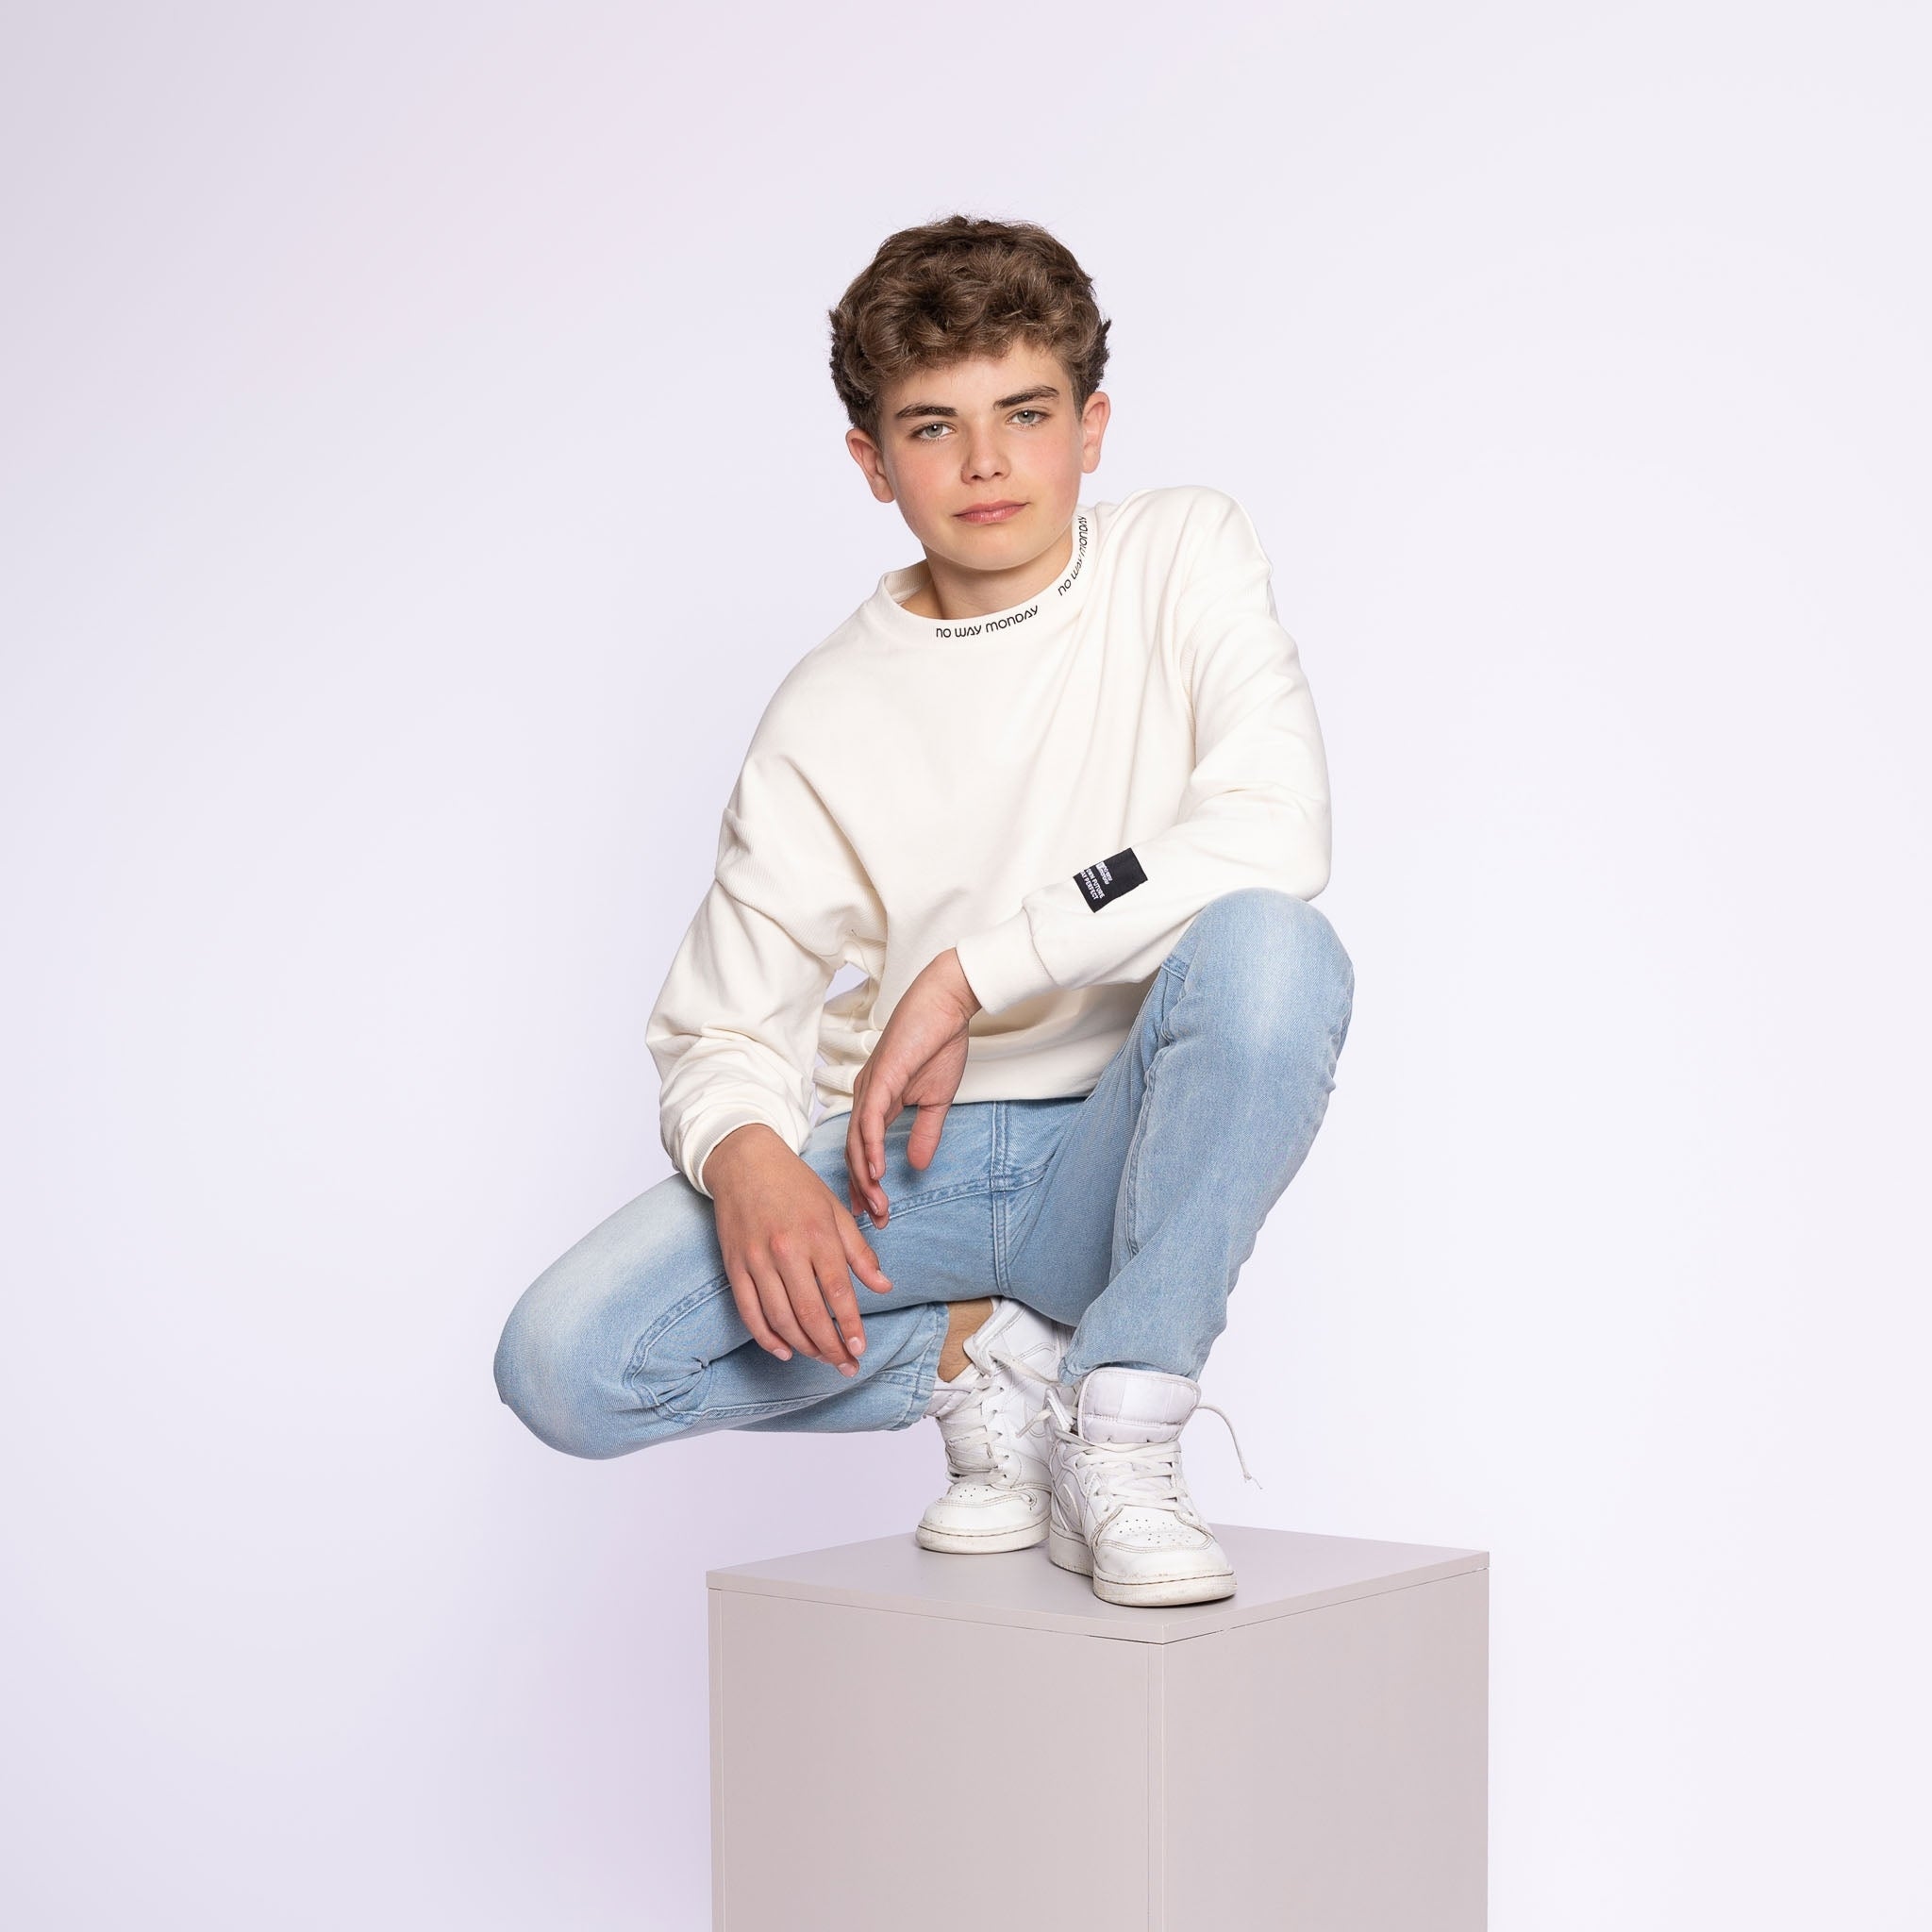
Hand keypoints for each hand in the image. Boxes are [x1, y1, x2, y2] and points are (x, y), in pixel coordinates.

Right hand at [705, 1124, 893, 1373]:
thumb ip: (859, 1251)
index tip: (860, 1349)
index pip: (838, 1292)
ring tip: (821, 1358)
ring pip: (780, 1318)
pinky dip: (766, 1337)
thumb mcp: (835, 1210)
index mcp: (817, 1235)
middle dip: (830, 1347)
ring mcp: (757, 1260)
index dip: (850, 1326)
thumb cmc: (796, 1185)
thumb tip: (884, 1286)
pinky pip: (749, 1312)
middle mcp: (786, 1250)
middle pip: (809, 1313)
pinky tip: (784, 1350)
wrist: (745, 1161)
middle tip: (845, 1366)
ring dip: (802, 1346)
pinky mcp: (734, 1266)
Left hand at [846, 947, 982, 1226]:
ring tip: (877, 1205)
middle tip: (873, 1221)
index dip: (865, 1182)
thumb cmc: (940, 1043)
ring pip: (857, 1141)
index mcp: (876, 1100)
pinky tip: (877, 1172)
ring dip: (865, 1177)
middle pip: (853, 1152)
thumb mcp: (936, 1100)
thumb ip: (925, 1132)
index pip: (862, 1149)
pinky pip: (870, 1120)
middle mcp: (865, 1096)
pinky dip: (869, 1148)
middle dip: (862, 1189)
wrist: (946, 1005)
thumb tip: (918, 1166)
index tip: (873, 1211)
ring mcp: (869, 1087)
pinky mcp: (880, 1078)